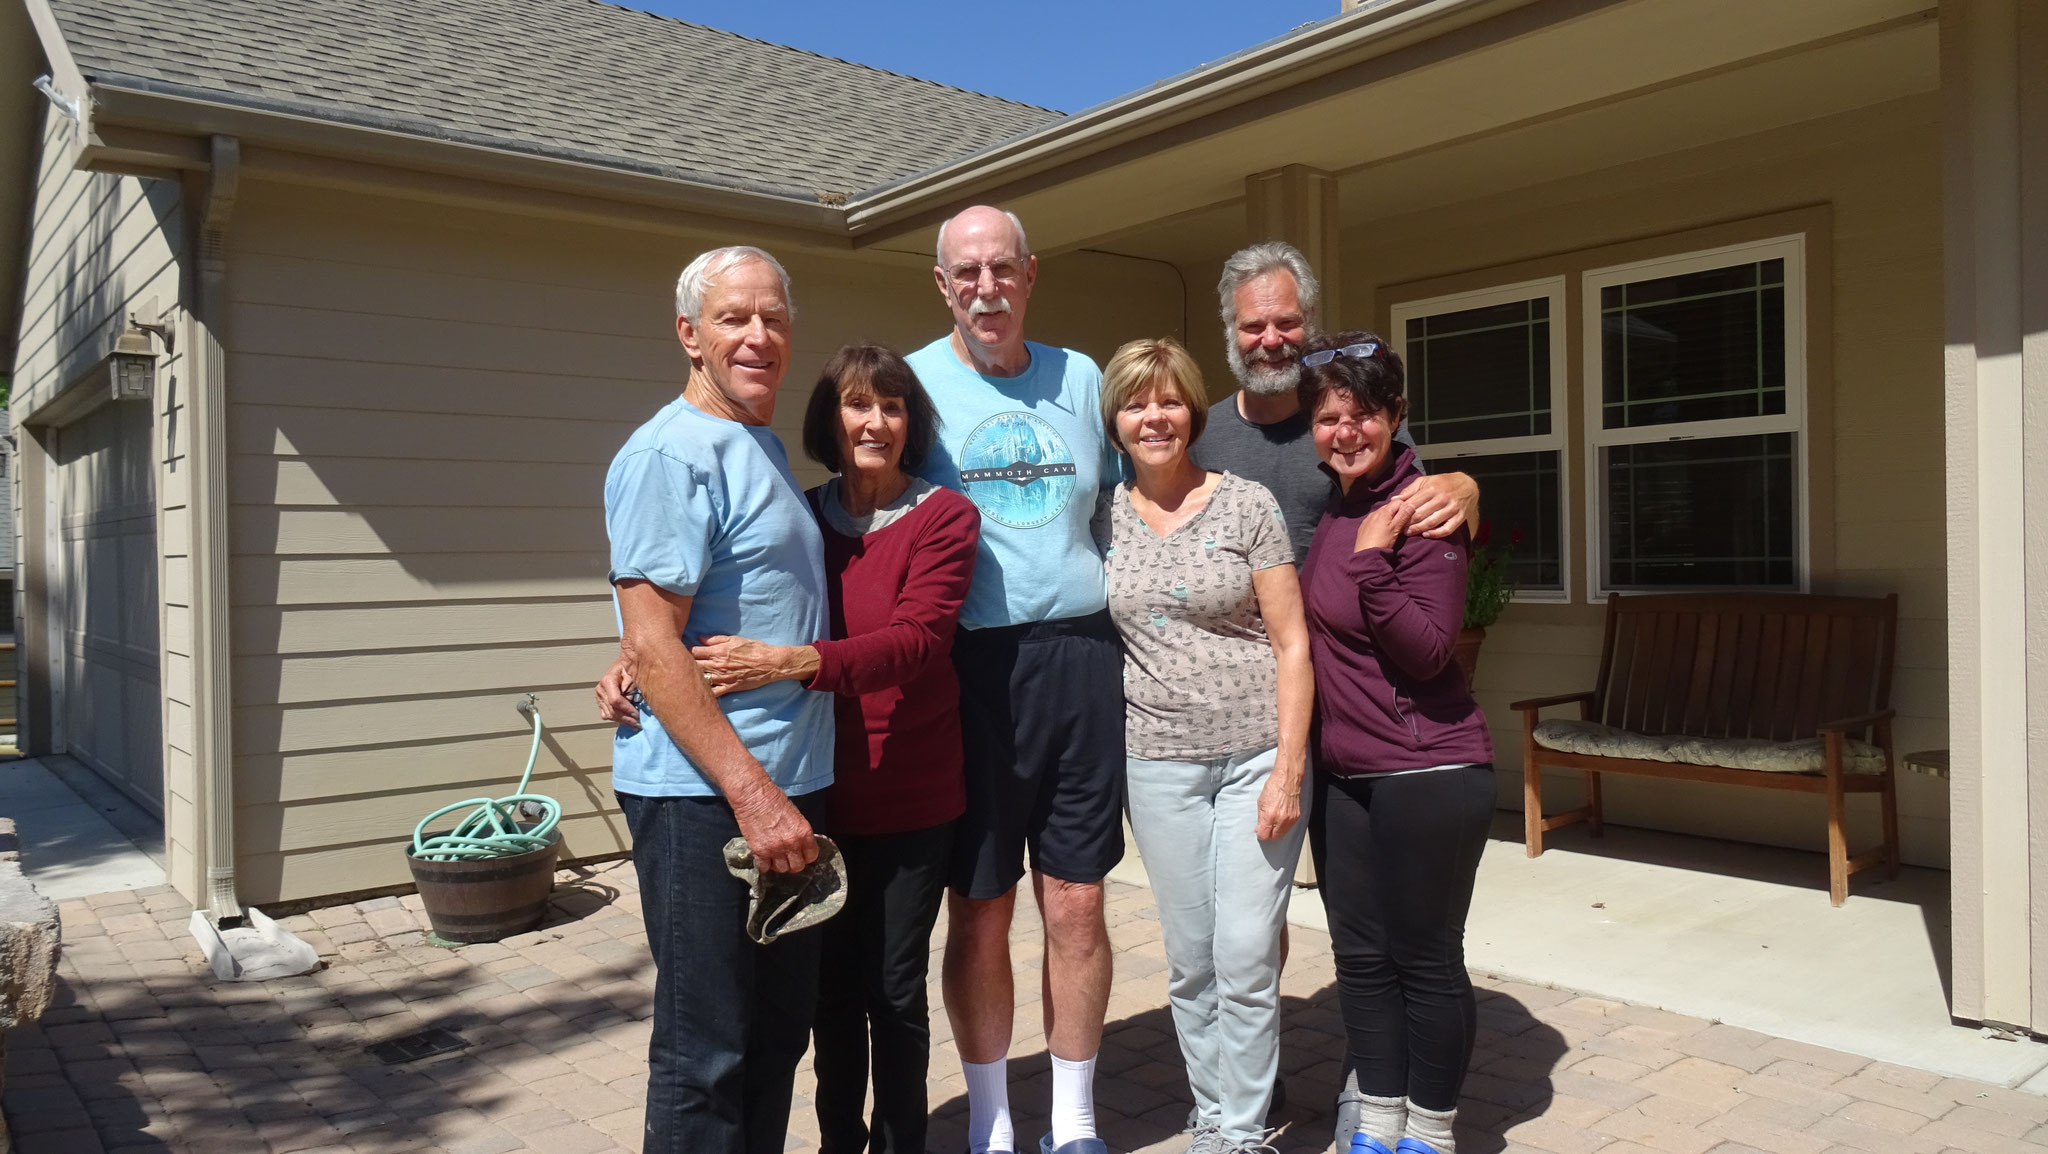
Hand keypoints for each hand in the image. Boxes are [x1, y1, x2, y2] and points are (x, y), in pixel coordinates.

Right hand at [595, 658, 639, 726]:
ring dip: (623, 721)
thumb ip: (630, 683)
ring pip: (609, 715)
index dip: (627, 709)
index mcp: (607, 680)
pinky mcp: (600, 702)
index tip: (638, 715)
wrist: (623, 664)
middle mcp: (600, 689)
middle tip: (639, 724)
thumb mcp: (633, 671)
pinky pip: (607, 715)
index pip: (615, 700)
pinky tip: (628, 722)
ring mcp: (599, 696)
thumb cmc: (630, 667)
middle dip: (627, 719)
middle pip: (612, 710)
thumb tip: (629, 698)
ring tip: (636, 725)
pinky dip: (618, 720)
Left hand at [690, 636, 812, 696]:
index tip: (682, 652)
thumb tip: (699, 638)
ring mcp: (723, 678)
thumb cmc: (753, 648)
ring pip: (700, 680)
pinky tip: (698, 691)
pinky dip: (704, 693)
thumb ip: (715, 639)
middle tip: (680, 665)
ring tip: (685, 678)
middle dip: (685, 665)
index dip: (685, 651)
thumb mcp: (734, 639)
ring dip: (692, 678)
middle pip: (693, 666)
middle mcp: (718, 665)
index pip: (693, 652)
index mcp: (718, 651)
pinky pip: (712, 693)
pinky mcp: (729, 688)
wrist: (770, 663)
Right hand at [731, 787, 818, 874]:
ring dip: (778, 864)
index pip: (811, 856)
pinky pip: (764, 868)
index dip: (806, 856)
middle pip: (797, 866)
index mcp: (803, 832)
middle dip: (793, 863)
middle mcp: (792, 843)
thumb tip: (800, 844)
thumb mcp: (795, 815)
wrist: (753, 795)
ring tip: (774, 857)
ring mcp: (775, 849)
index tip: (801, 854)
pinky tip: (763, 858)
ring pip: (782, 869)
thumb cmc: (773, 799)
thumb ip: (799, 832)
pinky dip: (764, 865)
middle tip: (787, 857)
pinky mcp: (759, 851)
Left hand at [1255, 772, 1301, 840]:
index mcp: (1270, 815)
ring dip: (1276, 831)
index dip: (1260, 834)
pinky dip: (1283, 826)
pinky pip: (1288, 828)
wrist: (1288, 780)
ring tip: (1272, 822)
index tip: (1259, 830)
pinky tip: (1279, 819)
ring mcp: (1290, 819)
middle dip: (1268, 834)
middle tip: (1265, 827)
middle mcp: (1281, 819)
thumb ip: (1260, 818)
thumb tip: (1259, 829)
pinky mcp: (1296, 817)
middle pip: (1273, 837)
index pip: (1264, 835)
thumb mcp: (1261, 802)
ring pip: (1281, 834)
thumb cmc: (1273, 788)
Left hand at [1355, 498, 1413, 551]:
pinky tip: (1381, 532)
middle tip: (1401, 524)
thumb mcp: (1395, 529)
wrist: (1365, 555)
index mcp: (1384, 512)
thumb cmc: (1382, 542)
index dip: (1405, 507)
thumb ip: (1403, 516)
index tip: (1408, 517)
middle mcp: (1374, 512)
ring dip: (1388, 518)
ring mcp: (1368, 519)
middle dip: (1396, 512)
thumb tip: (1411, 504)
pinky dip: (1379, 523)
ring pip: (1381, 513)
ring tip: (1391, 529)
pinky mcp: (1363, 526)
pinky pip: (1374, 520)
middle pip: (1389, 507)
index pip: (1398, 501)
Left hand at [1395, 472, 1478, 538]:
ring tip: (1409, 532)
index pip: (1413, 503)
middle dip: (1408, 523)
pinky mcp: (1460, 517)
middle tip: (1399, 528)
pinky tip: (1426, 535)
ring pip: (1431, 522)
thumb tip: (1394, 500)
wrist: (1468, 485)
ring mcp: (1452, 508)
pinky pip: (1447, 529)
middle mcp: (1442, 498)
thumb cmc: (1442, 483)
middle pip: (1420, 514)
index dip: (1402, 513)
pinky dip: (1436, 534)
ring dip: (1418, 529)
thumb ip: (1409, 490)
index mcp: (1432, 488)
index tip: (1395, 518)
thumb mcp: (1426, 481)